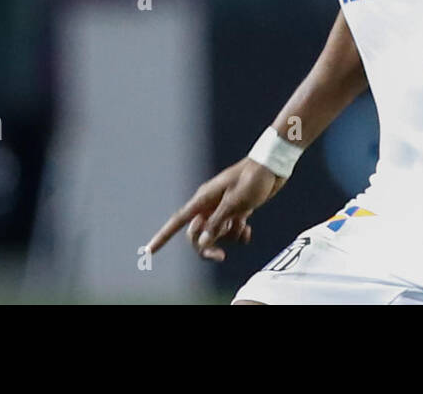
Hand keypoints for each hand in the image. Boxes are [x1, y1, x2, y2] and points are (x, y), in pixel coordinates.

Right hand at [145, 157, 286, 261]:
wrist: (273, 166)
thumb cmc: (253, 180)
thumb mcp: (235, 203)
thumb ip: (217, 223)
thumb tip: (202, 241)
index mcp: (204, 200)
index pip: (178, 221)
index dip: (162, 237)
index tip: (149, 251)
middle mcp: (209, 205)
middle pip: (197, 234)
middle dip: (207, 247)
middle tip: (221, 256)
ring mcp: (223, 208)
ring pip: (216, 234)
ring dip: (228, 237)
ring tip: (243, 225)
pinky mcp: (236, 211)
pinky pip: (230, 231)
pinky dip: (238, 234)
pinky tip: (248, 228)